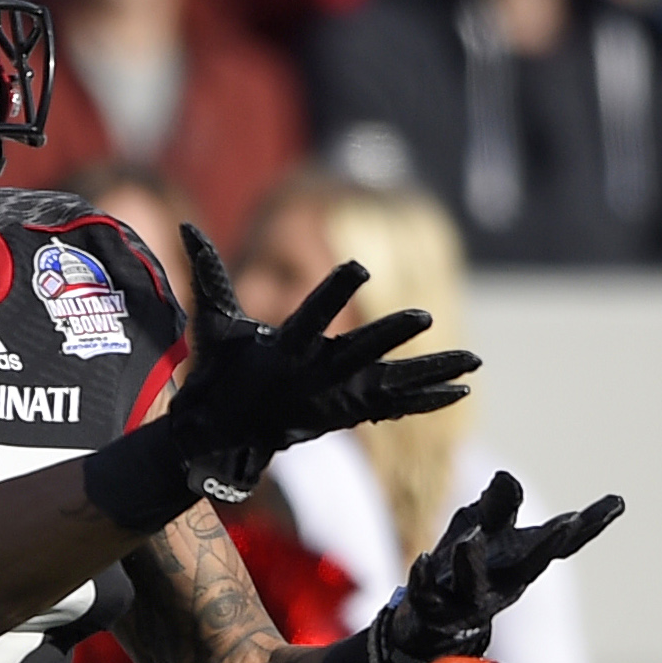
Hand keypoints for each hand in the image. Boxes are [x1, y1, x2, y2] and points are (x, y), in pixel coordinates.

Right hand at [164, 224, 477, 505]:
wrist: (224, 433)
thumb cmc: (222, 371)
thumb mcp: (213, 324)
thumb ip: (209, 275)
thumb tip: (187, 229)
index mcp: (285, 352)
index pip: (312, 315)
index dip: (335, 291)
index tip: (359, 266)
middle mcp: (315, 378)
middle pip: (359, 354)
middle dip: (389, 335)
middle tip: (423, 316)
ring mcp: (337, 399)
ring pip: (392, 385)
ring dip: (433, 373)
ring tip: (474, 362)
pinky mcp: (351, 412)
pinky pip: (396, 406)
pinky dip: (428, 398)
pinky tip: (462, 389)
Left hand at [313, 473, 622, 662]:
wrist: (427, 624)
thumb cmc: (464, 568)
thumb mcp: (482, 529)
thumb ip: (497, 506)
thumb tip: (506, 476)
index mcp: (521, 564)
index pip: (561, 543)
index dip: (590, 525)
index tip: (618, 502)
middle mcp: (502, 585)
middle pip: (530, 566)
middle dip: (547, 545)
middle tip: (569, 522)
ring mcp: (468, 602)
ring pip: (473, 585)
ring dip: (472, 563)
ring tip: (471, 539)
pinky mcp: (432, 613)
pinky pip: (426, 596)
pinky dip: (424, 580)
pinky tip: (422, 561)